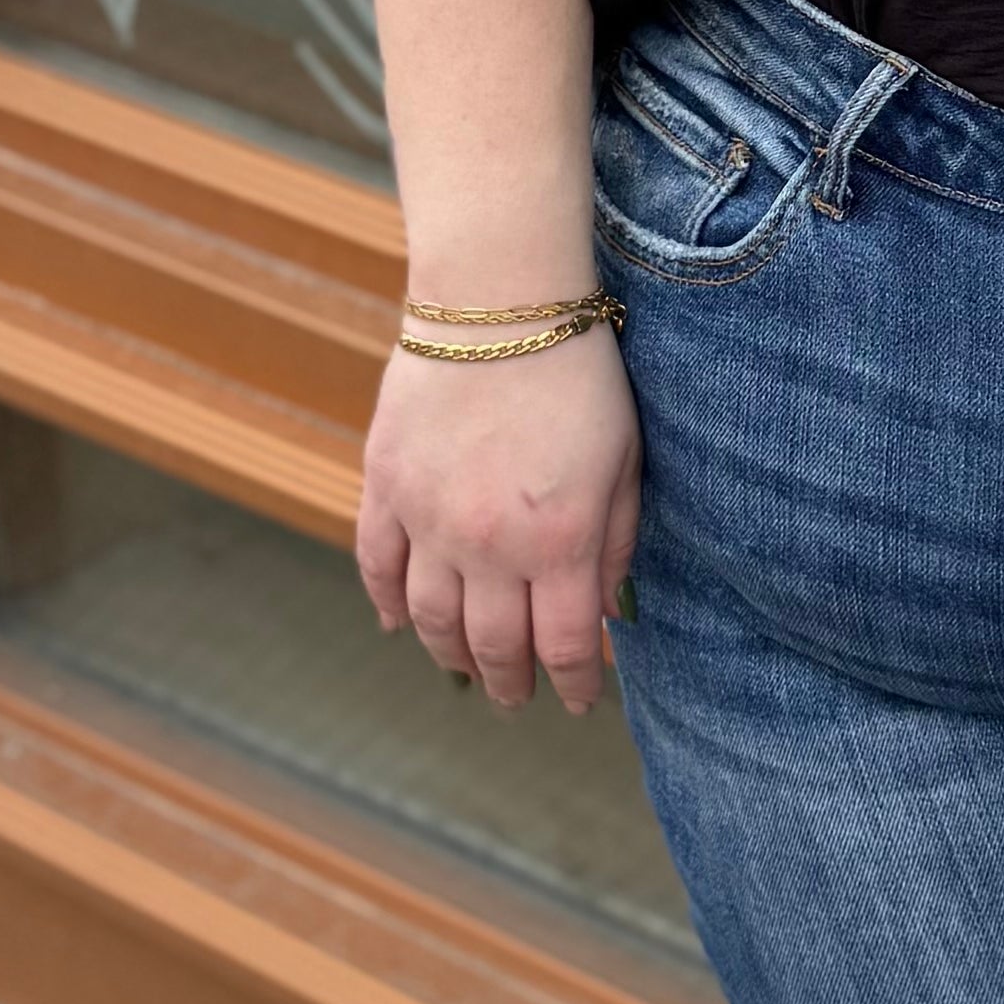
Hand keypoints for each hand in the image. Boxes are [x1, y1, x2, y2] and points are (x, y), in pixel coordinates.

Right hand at [356, 324, 643, 715]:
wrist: (498, 303)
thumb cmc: (581, 375)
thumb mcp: (626, 461)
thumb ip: (617, 542)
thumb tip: (606, 610)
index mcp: (559, 542)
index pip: (563, 646)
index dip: (574, 684)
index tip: (581, 700)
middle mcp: (487, 546)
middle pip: (493, 645)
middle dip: (512, 681)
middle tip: (519, 698)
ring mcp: (427, 520)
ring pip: (430, 619)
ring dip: (450, 655)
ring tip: (468, 672)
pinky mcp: (385, 486)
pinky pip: (377, 565)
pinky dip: (387, 604)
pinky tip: (400, 626)